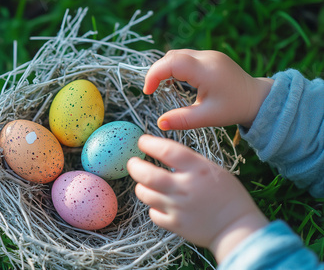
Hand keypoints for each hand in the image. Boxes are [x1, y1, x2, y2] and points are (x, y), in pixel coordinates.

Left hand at [127, 135, 267, 261]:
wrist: (237, 228)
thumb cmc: (228, 196)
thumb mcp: (212, 170)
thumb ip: (188, 163)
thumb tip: (162, 153)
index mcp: (197, 169)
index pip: (167, 150)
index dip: (150, 144)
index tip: (142, 141)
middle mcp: (185, 187)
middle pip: (148, 174)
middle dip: (135, 166)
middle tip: (132, 163)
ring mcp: (178, 207)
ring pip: (145, 193)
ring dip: (141, 186)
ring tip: (144, 183)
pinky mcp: (175, 224)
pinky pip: (153, 213)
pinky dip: (153, 207)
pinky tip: (159, 203)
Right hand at [144, 49, 272, 128]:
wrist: (257, 98)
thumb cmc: (233, 108)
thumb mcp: (207, 117)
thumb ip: (182, 119)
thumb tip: (159, 124)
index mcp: (206, 71)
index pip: (172, 62)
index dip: (154, 74)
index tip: (148, 92)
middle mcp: (207, 57)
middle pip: (172, 55)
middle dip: (157, 71)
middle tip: (152, 90)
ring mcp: (209, 54)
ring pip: (177, 54)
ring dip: (165, 68)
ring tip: (161, 87)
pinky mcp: (210, 57)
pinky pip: (185, 57)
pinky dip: (175, 67)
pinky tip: (175, 81)